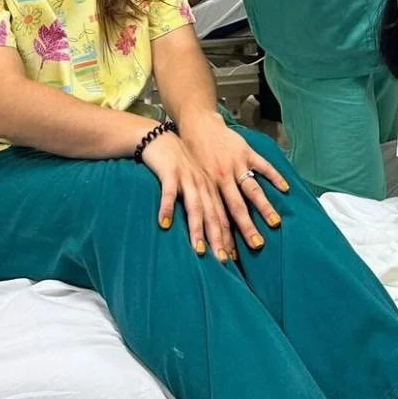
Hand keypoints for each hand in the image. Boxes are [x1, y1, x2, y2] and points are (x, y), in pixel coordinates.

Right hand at [141, 129, 233, 261]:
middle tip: (225, 261)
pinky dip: (168, 207)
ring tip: (200, 249)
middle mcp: (204, 184)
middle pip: (215, 214)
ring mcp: (188, 178)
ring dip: (197, 228)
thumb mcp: (198, 179)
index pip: (224, 217)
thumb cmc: (180, 163)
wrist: (164, 137)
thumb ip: (205, 200)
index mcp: (212, 188)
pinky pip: (169, 192)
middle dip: (221, 238)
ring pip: (195, 206)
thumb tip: (212, 229)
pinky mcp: (171, 172)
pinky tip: (165, 224)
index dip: (229, 238)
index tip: (234, 259)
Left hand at [181, 116, 288, 251]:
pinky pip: (263, 166)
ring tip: (275, 223)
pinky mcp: (246, 152)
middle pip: (236, 208)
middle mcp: (222, 178)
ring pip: (252, 189)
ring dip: (264, 207)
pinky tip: (286, 189)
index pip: (218, 217)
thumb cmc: (193, 155)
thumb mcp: (192, 178)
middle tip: (257, 245)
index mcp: (208, 187)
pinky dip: (275, 176)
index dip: (224, 237)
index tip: (231, 256)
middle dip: (246, 228)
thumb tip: (204, 225)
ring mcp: (236, 164)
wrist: (197, 124)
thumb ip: (203, 198)